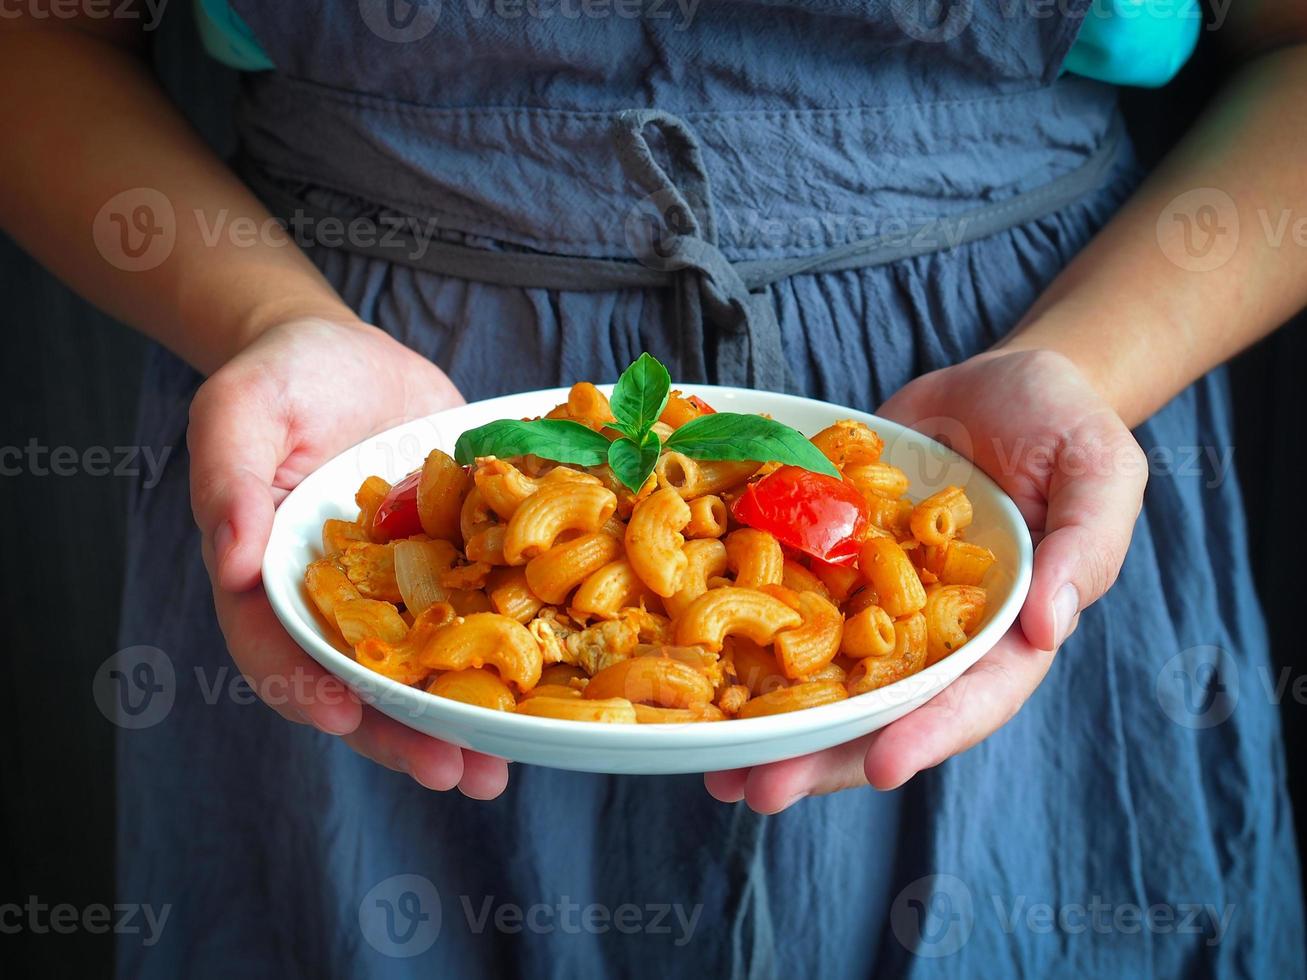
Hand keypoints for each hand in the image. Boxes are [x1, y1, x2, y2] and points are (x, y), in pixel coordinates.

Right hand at [189, 316, 508, 798]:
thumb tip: (231, 563)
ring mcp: (402, 589)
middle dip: (402, 733)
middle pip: (363, 682)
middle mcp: (340, 601)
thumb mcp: (239, 409)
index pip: (279, 648)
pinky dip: (511, 656)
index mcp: (274, 579)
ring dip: (461, 721)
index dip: (305, 688)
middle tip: (450, 773)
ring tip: (499, 770)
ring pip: (428, 669)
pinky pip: (481, 617)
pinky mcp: (457, 566)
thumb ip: (227, 480)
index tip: (342, 718)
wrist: (353, 355)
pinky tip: (548, 691)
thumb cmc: (282, 378)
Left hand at [705, 348, 1146, 811]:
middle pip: (880, 709)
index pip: (972, 696)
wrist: (1000, 386)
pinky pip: (791, 609)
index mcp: (1005, 631)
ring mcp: (879, 603)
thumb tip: (1049, 627)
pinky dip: (746, 643)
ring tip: (714, 767)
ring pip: (824, 678)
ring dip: (771, 725)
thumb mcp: (1102, 472)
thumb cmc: (1067, 426)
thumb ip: (1087, 547)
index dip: (929, 732)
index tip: (882, 766)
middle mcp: (934, 633)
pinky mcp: (835, 565)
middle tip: (759, 791)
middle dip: (822, 755)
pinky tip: (697, 672)